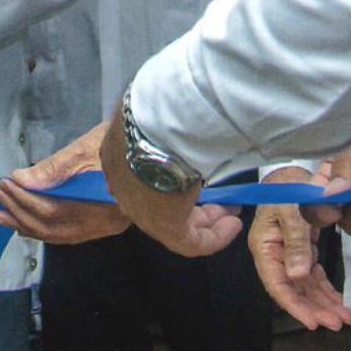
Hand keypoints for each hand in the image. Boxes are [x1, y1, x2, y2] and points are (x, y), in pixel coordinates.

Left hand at [0, 121, 130, 243]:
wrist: (157, 146)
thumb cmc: (125, 141)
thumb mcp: (87, 147)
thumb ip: (54, 167)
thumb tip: (21, 179)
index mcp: (104, 204)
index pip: (55, 210)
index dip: (26, 199)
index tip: (6, 184)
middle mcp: (107, 223)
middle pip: (55, 227)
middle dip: (22, 213)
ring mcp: (107, 226)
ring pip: (59, 234)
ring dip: (28, 224)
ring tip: (2, 215)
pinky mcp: (105, 223)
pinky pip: (68, 233)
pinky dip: (45, 228)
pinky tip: (27, 224)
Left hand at [101, 106, 242, 258]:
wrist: (160, 125)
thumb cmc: (159, 110)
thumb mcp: (154, 108)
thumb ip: (161, 120)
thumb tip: (175, 113)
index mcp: (118, 156)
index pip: (141, 176)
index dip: (169, 180)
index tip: (192, 176)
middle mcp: (126, 188)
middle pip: (160, 202)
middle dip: (193, 203)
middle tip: (219, 200)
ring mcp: (144, 209)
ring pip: (177, 223)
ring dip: (208, 220)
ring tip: (231, 214)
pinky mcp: (165, 226)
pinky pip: (192, 241)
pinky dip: (214, 237)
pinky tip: (233, 225)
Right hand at [249, 164, 350, 329]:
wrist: (294, 168)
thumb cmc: (286, 186)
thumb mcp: (291, 210)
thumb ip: (296, 242)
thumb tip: (298, 277)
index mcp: (265, 247)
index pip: (277, 284)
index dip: (294, 306)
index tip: (313, 323)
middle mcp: (275, 255)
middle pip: (294, 290)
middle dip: (315, 309)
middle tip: (338, 323)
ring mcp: (289, 254)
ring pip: (306, 286)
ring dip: (323, 303)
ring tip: (344, 318)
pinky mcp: (303, 249)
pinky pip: (314, 275)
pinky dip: (327, 289)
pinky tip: (340, 302)